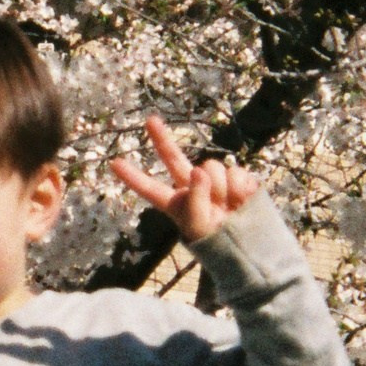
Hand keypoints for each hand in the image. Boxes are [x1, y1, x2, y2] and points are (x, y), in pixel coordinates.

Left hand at [110, 116, 261, 249]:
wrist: (252, 245)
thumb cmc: (219, 243)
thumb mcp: (200, 227)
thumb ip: (195, 198)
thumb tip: (200, 170)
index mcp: (177, 204)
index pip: (151, 189)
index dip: (133, 177)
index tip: (113, 163)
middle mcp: (192, 187)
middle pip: (174, 159)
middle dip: (162, 139)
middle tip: (150, 120)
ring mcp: (214, 180)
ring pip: (211, 167)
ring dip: (220, 187)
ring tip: (227, 206)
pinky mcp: (236, 178)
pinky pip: (235, 172)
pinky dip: (240, 186)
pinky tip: (242, 201)